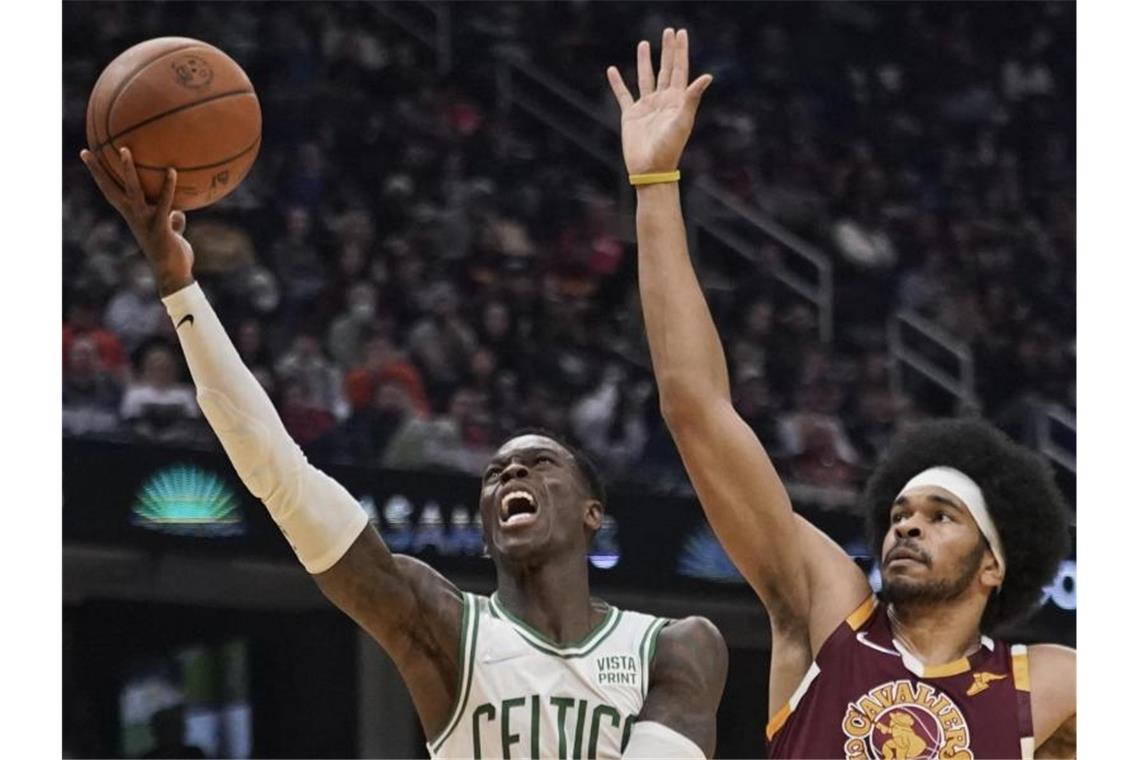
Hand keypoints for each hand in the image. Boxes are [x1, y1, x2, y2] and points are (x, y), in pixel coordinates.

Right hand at [79, 147, 194, 295]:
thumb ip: (172, 220)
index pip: (111, 192)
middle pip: (111, 189)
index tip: (89, 158)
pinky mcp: (160, 226)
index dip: (99, 176)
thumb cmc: (172, 254)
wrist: (173, 275)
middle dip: (98, 170)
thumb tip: (179, 211)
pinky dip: (168, 186)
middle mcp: (133, 216)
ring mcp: (145, 220)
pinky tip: (172, 170)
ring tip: (125, 149)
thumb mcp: (170, 232)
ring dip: (128, 170)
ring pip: (133, 190)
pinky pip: (164, 202)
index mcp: (132, 216)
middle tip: (88, 150)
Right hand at [606, 28, 712, 175]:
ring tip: (644, 44)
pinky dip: (617, 83)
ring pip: (646, 77)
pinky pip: (623, 94)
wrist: (651, 168)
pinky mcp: (631, 115)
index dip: (680, 51)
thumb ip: (692, 97)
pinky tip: (612, 70)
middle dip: (667, 50)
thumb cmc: (670, 148)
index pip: (680, 69)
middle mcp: (663, 100)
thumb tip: (708, 76)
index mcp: (677, 100)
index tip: (681, 33)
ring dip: (644, 61)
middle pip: (665, 69)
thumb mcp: (683, 121)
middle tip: (668, 31)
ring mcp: (646, 107)